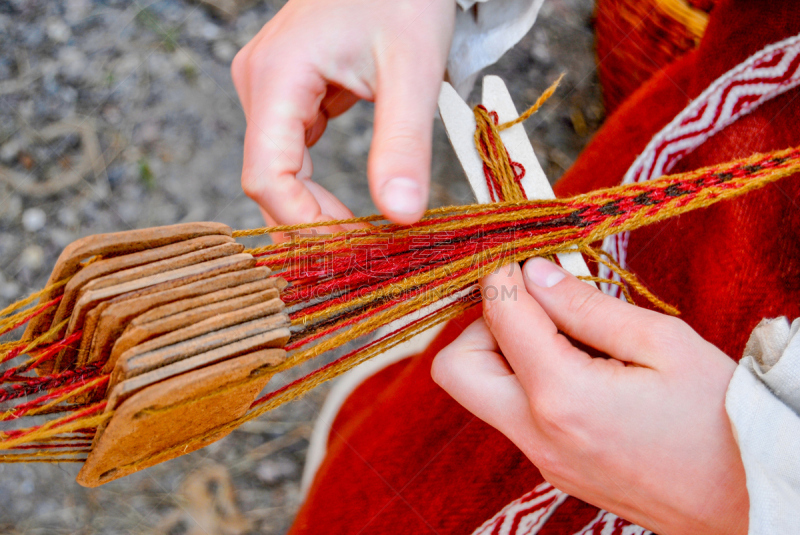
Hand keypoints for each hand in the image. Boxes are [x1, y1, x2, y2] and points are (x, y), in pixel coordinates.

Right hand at [231, 0, 455, 230]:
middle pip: (270, 179)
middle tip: (365, 254)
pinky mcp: (290, 94)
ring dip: (318, 209)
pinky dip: (321, 187)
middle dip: (314, 223)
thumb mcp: (412, 70)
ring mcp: (271, 89)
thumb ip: (403, 144)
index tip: (354, 250)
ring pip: (281, 171)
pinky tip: (352, 206)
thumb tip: (402, 218)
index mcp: (277, 76)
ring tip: (362, 237)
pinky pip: (295, 153)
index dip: (305, 224)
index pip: (267, 176)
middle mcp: (260, 84)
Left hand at [432, 258, 748, 534]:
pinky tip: (579, 366)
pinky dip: (526, 379)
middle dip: (482, 325)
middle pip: (455, 368)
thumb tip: (534, 273)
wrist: (744, 499)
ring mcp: (540, 456)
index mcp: (562, 397)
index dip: (504, 274)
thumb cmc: (719, 418)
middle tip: (536, 306)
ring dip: (504, 352)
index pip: (499, 316)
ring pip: (479, 392)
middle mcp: (536, 433)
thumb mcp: (663, 344)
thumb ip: (588, 306)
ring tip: (568, 335)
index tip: (525, 255)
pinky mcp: (551, 466)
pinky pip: (512, 412)